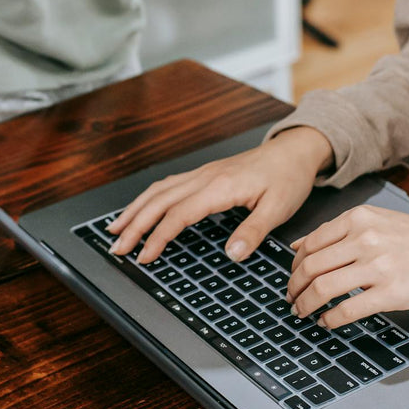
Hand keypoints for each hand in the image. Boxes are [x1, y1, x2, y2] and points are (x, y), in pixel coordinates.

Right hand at [107, 126, 333, 262]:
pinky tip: (140, 208)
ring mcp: (202, 174)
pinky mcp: (204, 174)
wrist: (293, 151)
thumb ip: (253, 232)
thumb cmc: (287, 178)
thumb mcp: (278, 209)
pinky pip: (167, 185)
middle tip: (116, 247)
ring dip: (135, 210)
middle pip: (158, 201)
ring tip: (115, 229)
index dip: (158, 237)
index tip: (144, 257)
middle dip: (134, 224)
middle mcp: (204, 178)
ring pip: (158, 191)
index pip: (178, 214)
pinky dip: (148, 198)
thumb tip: (232, 254)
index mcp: (220, 187)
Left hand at [287, 206, 408, 326]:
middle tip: (291, 299)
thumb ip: (336, 232)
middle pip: (311, 267)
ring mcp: (378, 266)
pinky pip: (347, 309)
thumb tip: (296, 246)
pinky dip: (330, 319)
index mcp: (358, 218)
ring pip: (323, 288)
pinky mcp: (391, 292)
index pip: (310, 244)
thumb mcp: (375, 221)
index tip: (292, 278)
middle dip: (294, 288)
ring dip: (306, 305)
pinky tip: (326, 322)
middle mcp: (365, 239)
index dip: (294, 266)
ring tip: (302, 312)